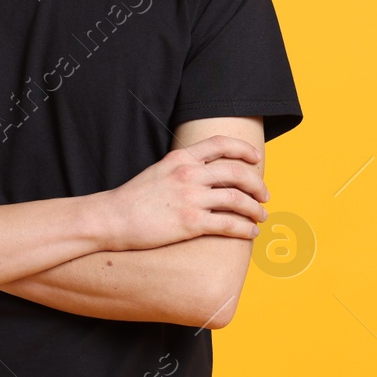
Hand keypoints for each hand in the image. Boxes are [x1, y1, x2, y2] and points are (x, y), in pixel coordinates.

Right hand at [99, 135, 267, 250]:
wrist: (112, 218)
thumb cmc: (133, 199)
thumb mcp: (159, 171)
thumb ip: (183, 168)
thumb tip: (207, 173)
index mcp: (181, 157)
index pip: (221, 144)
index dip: (244, 149)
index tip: (256, 158)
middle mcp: (189, 174)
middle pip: (237, 171)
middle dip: (257, 183)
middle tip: (265, 195)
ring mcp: (191, 198)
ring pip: (238, 199)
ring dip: (256, 209)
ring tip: (261, 217)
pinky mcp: (191, 223)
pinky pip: (228, 224)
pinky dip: (245, 229)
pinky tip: (250, 233)